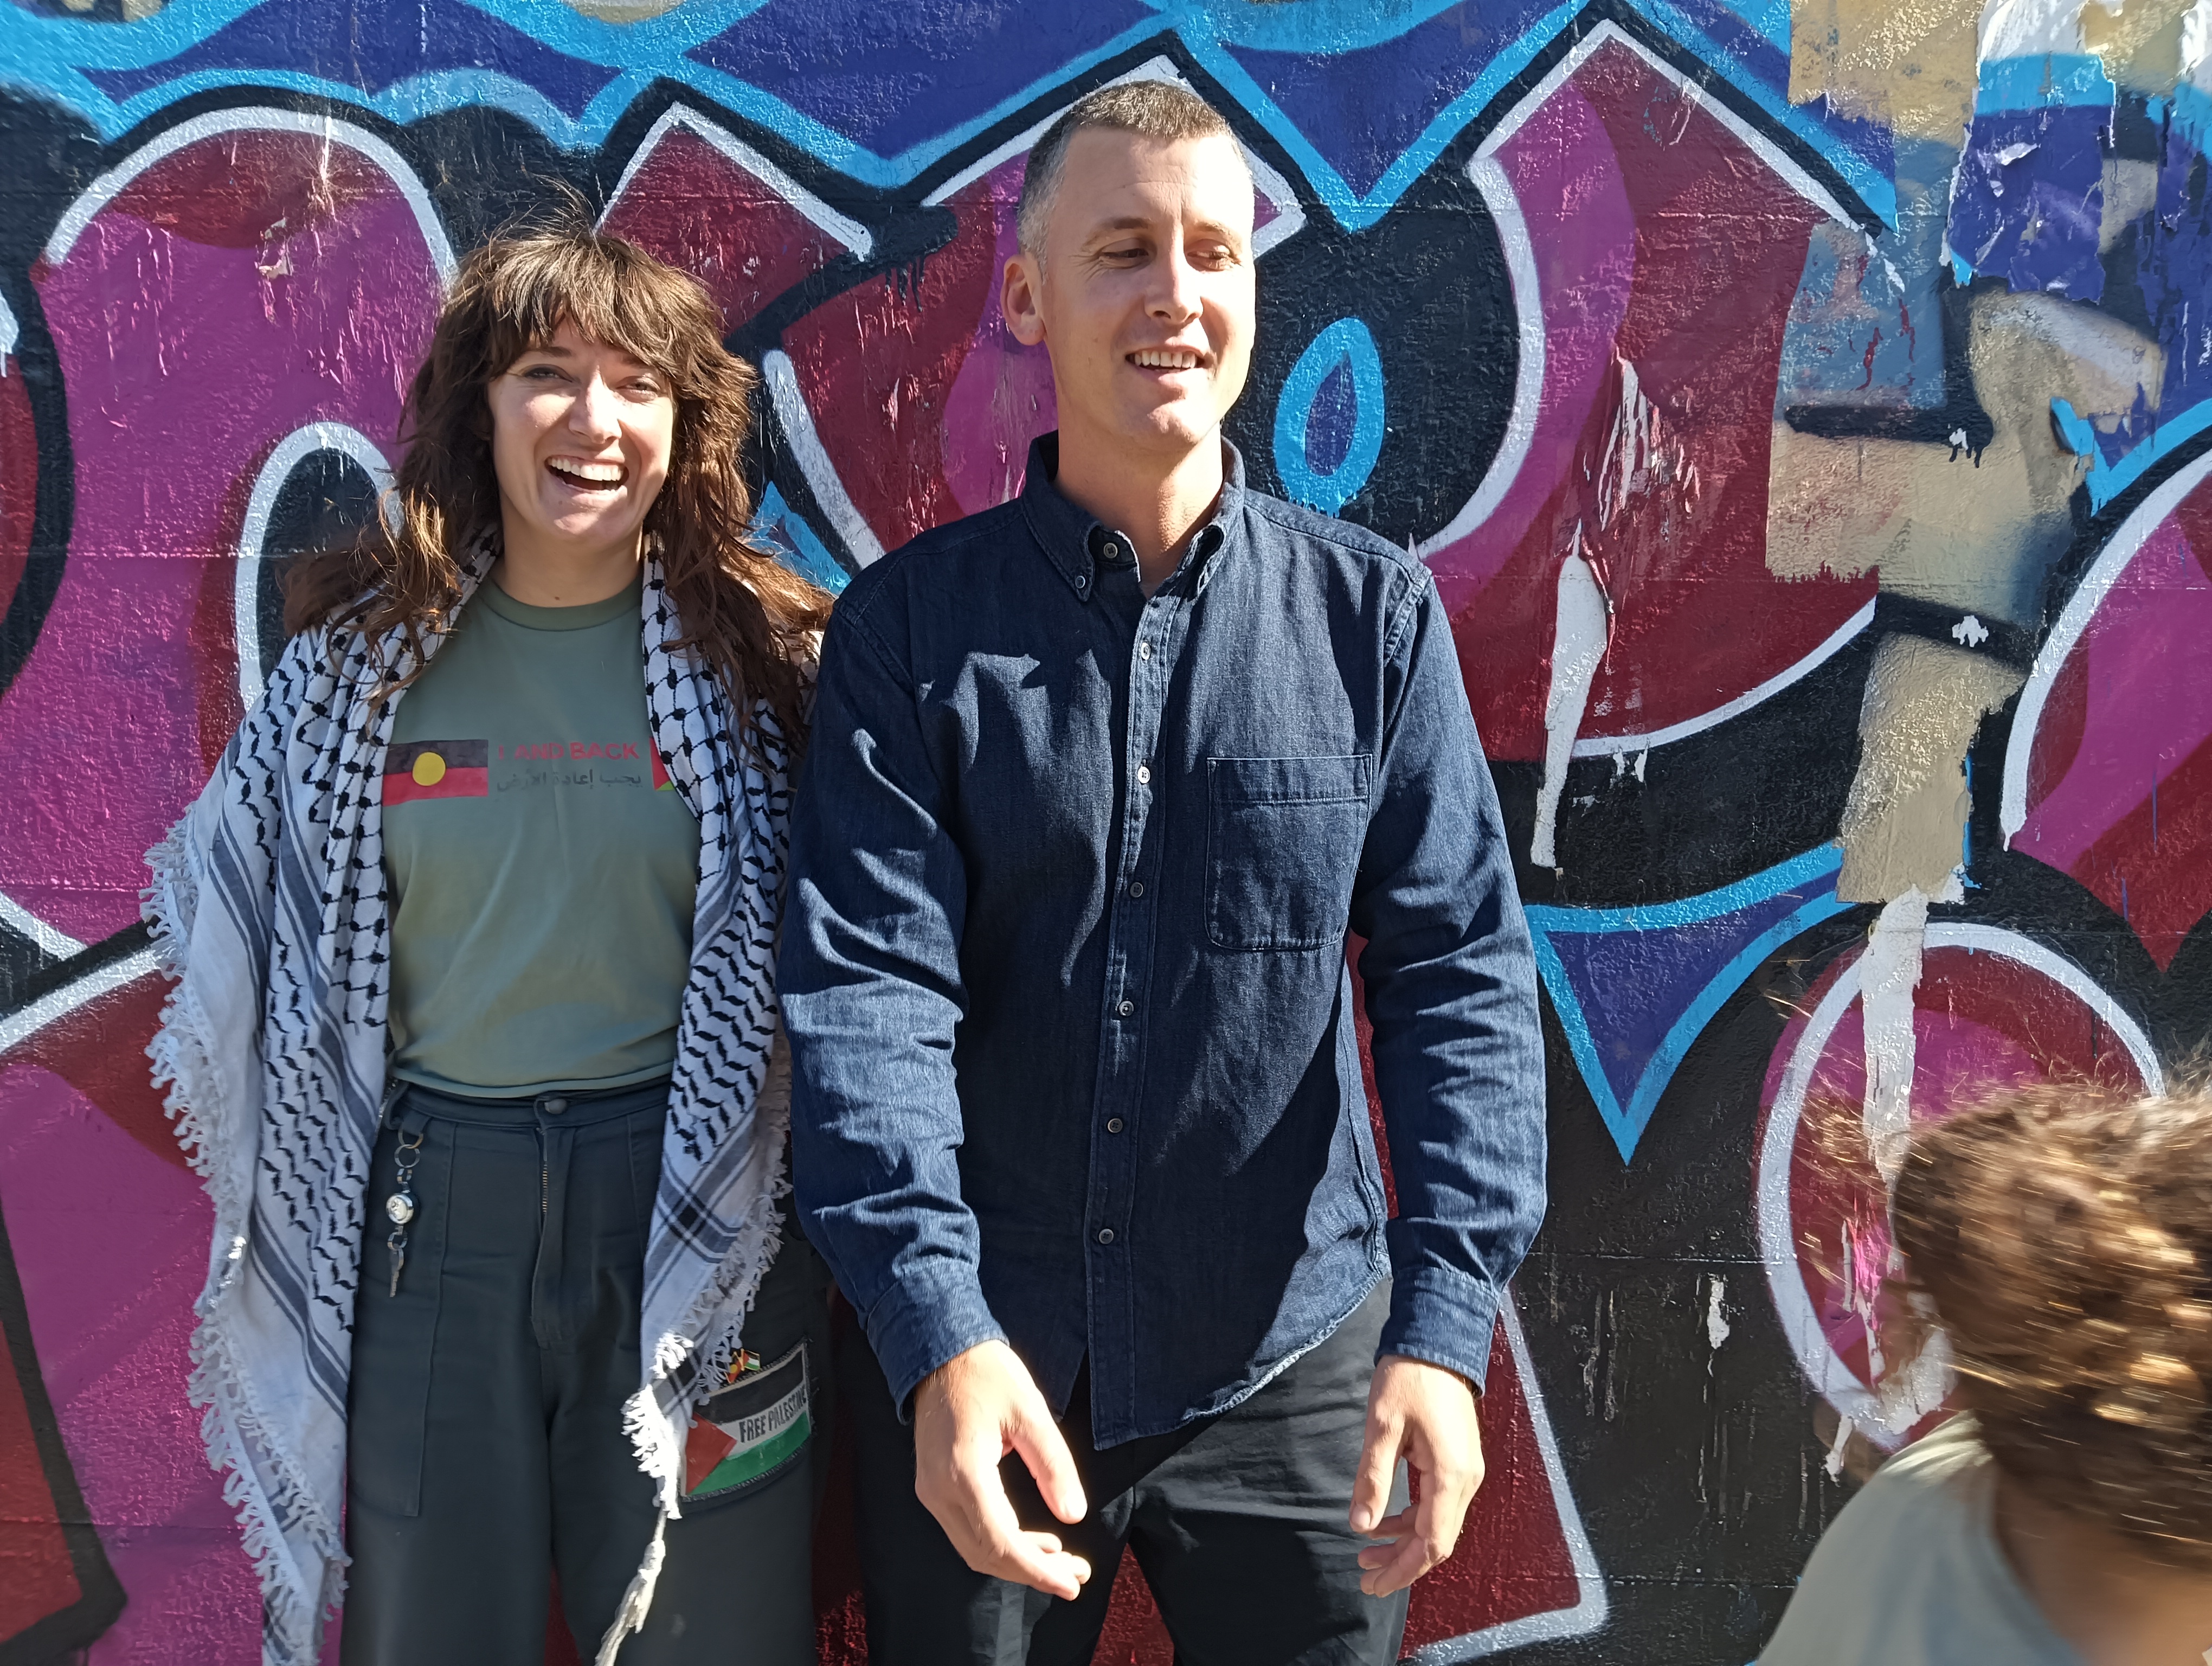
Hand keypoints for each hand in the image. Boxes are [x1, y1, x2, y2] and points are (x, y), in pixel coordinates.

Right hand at [912, 1340, 1091, 1598]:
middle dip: (1033, 1572)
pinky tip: (1033, 1540)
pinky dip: (1000, 1543)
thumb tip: (1073, 1514)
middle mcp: (939, 1490)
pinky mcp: (933, 1487)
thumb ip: (1053, 1465)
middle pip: (987, 1554)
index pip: (1001, 1542)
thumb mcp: (1031, 1411)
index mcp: (964, 1472)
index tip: (1072, 1583)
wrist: (939, 1350)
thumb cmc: (986, 1373)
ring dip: (1017, 1561)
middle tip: (1077, 1575)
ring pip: (974, 1548)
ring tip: (1062, 1562)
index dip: (1038, 1571)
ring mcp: (931, 1491)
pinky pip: (966, 1530)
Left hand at [1350, 1354, 1483, 1596]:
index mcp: (1450, 1476)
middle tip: (1363, 1575)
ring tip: (1366, 1551)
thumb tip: (1361, 1526)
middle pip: (1437, 1541)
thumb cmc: (1409, 1378)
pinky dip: (1413, 1519)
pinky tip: (1386, 1520)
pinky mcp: (1458, 1461)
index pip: (1431, 1544)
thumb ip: (1373, 1479)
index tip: (1372, 1585)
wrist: (1437, 1341)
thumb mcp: (1382, 1427)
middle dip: (1401, 1563)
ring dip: (1404, 1541)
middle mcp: (1466, 1480)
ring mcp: (1466, 1470)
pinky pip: (1438, 1504)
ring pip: (1438, 1524)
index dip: (1402, 1571)